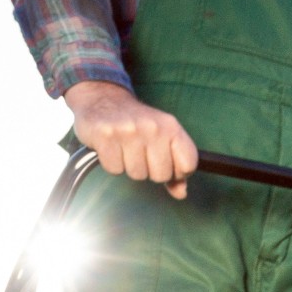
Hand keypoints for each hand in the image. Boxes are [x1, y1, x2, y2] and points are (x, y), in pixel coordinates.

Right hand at [64, 81, 197, 198]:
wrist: (103, 97)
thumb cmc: (137, 124)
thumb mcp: (163, 138)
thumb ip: (176, 167)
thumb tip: (181, 193)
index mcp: (171, 127)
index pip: (188, 164)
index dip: (178, 172)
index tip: (167, 163)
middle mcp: (152, 127)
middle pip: (161, 175)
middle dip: (151, 171)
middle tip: (140, 154)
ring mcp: (128, 131)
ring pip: (137, 174)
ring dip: (130, 167)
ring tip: (125, 148)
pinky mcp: (105, 135)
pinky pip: (115, 169)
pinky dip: (112, 163)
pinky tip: (111, 148)